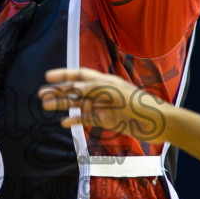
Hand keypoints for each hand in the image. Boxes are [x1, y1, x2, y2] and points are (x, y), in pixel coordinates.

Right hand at [38, 67, 166, 141]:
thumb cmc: (139, 104)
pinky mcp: (107, 121)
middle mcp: (102, 93)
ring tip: (46, 107)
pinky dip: (75, 121)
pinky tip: (63, 123)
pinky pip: (87, 120)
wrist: (159, 124)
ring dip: (63, 105)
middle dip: (58, 91)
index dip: (64, 74)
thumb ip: (93, 89)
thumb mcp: (115, 94)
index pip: (80, 75)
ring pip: (78, 105)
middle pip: (76, 90)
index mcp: (105, 81)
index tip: (47, 77)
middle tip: (40, 95)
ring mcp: (104, 107)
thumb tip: (72, 85)